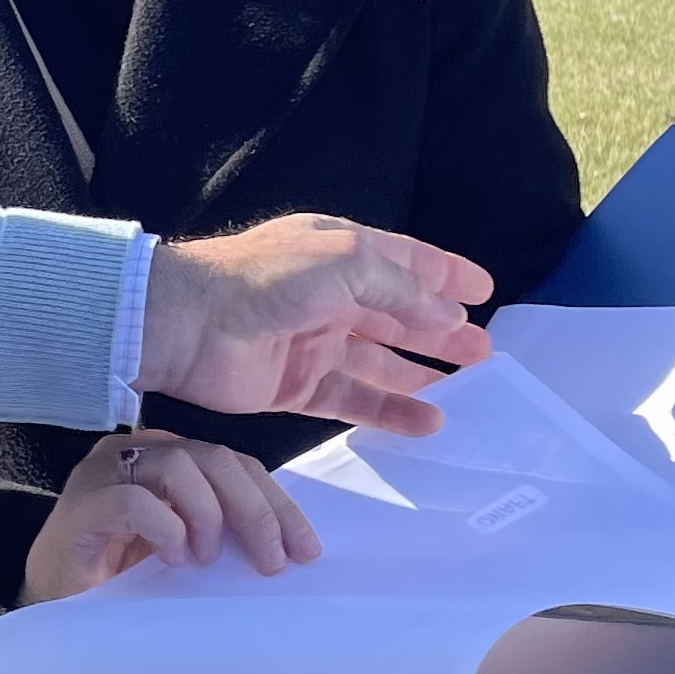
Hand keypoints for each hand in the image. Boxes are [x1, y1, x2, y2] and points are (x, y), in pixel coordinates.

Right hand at [18, 431, 321, 603]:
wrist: (54, 605)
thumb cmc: (121, 577)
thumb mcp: (185, 547)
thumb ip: (220, 530)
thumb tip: (285, 545)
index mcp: (167, 458)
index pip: (235, 463)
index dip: (275, 503)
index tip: (304, 551)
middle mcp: (136, 453)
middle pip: (215, 458)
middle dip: (255, 510)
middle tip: (271, 563)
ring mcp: (105, 474)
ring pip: (180, 466)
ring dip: (208, 515)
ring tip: (205, 560)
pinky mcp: (81, 505)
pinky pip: (133, 501)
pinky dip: (164, 527)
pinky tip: (172, 557)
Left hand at [139, 215, 494, 434]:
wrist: (189, 323)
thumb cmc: (267, 279)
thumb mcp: (347, 263)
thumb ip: (402, 290)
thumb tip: (449, 315)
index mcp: (338, 252)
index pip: (404, 261)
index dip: (444, 274)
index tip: (484, 291)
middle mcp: (329, 295)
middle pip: (397, 315)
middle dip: (441, 330)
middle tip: (485, 352)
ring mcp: (312, 342)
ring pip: (379, 360)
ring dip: (421, 373)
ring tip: (468, 387)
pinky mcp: (296, 385)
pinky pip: (353, 400)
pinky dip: (389, 411)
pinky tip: (427, 421)